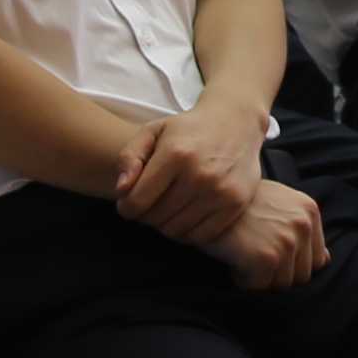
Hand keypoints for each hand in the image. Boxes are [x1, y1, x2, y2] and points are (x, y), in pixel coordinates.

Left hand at [112, 94, 276, 242]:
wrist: (235, 121)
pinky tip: (185, 216)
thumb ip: (129, 157)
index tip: (129, 203)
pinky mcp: (236, 203)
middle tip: (150, 204)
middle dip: (146, 215)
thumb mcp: (153, 131)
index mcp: (175, 154)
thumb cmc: (187, 129)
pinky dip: (188, 232)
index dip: (126, 207)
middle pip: (156, 218)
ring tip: (167, 209)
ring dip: (166, 225)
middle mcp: (199, 175)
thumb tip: (121, 190)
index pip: (137, 202)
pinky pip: (201, 236)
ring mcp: (220, 191)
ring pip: (176, 230)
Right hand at [207, 180, 328, 290]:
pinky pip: (258, 286)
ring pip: (280, 285)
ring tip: (242, 252)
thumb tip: (326, 260)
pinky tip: (232, 257)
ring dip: (259, 276)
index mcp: (309, 211)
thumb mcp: (277, 204)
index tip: (268, 251)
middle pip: (300, 276)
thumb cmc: (238, 203)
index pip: (316, 260)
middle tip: (252, 253)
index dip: (291, 263)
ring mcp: (287, 241)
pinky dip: (241, 279)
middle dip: (276, 272)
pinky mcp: (268, 257)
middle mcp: (303, 224)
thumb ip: (301, 228)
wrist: (206, 196)